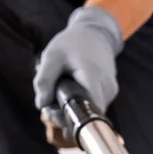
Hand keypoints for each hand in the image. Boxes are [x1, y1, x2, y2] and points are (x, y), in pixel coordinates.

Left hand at [33, 6, 123, 126]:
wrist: (95, 33)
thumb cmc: (73, 43)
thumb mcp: (52, 56)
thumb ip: (44, 80)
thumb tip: (41, 105)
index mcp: (93, 78)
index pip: (87, 113)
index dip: (68, 119)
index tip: (53, 114)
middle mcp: (106, 88)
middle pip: (85, 115)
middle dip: (63, 115)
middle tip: (47, 103)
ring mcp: (110, 92)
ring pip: (88, 112)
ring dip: (70, 109)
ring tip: (56, 93)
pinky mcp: (109, 94)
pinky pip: (91, 106)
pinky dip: (77, 103)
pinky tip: (67, 91)